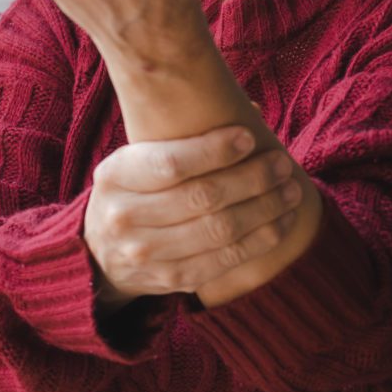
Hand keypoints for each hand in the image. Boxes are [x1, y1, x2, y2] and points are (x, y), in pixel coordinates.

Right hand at [84, 122, 308, 304]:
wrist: (101, 254)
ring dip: (264, 209)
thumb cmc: (132, 192)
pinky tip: (282, 222)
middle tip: (281, 165)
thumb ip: (180, 138)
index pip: (171, 163)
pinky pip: (225, 260)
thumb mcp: (135, 160)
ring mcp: (146, 254)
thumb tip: (252, 112)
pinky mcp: (172, 279)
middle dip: (252, 179)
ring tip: (291, 191)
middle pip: (202, 198)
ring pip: (220, 230)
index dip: (214, 151)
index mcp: (115, 176)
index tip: (248, 138)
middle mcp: (124, 217)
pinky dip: (260, 240)